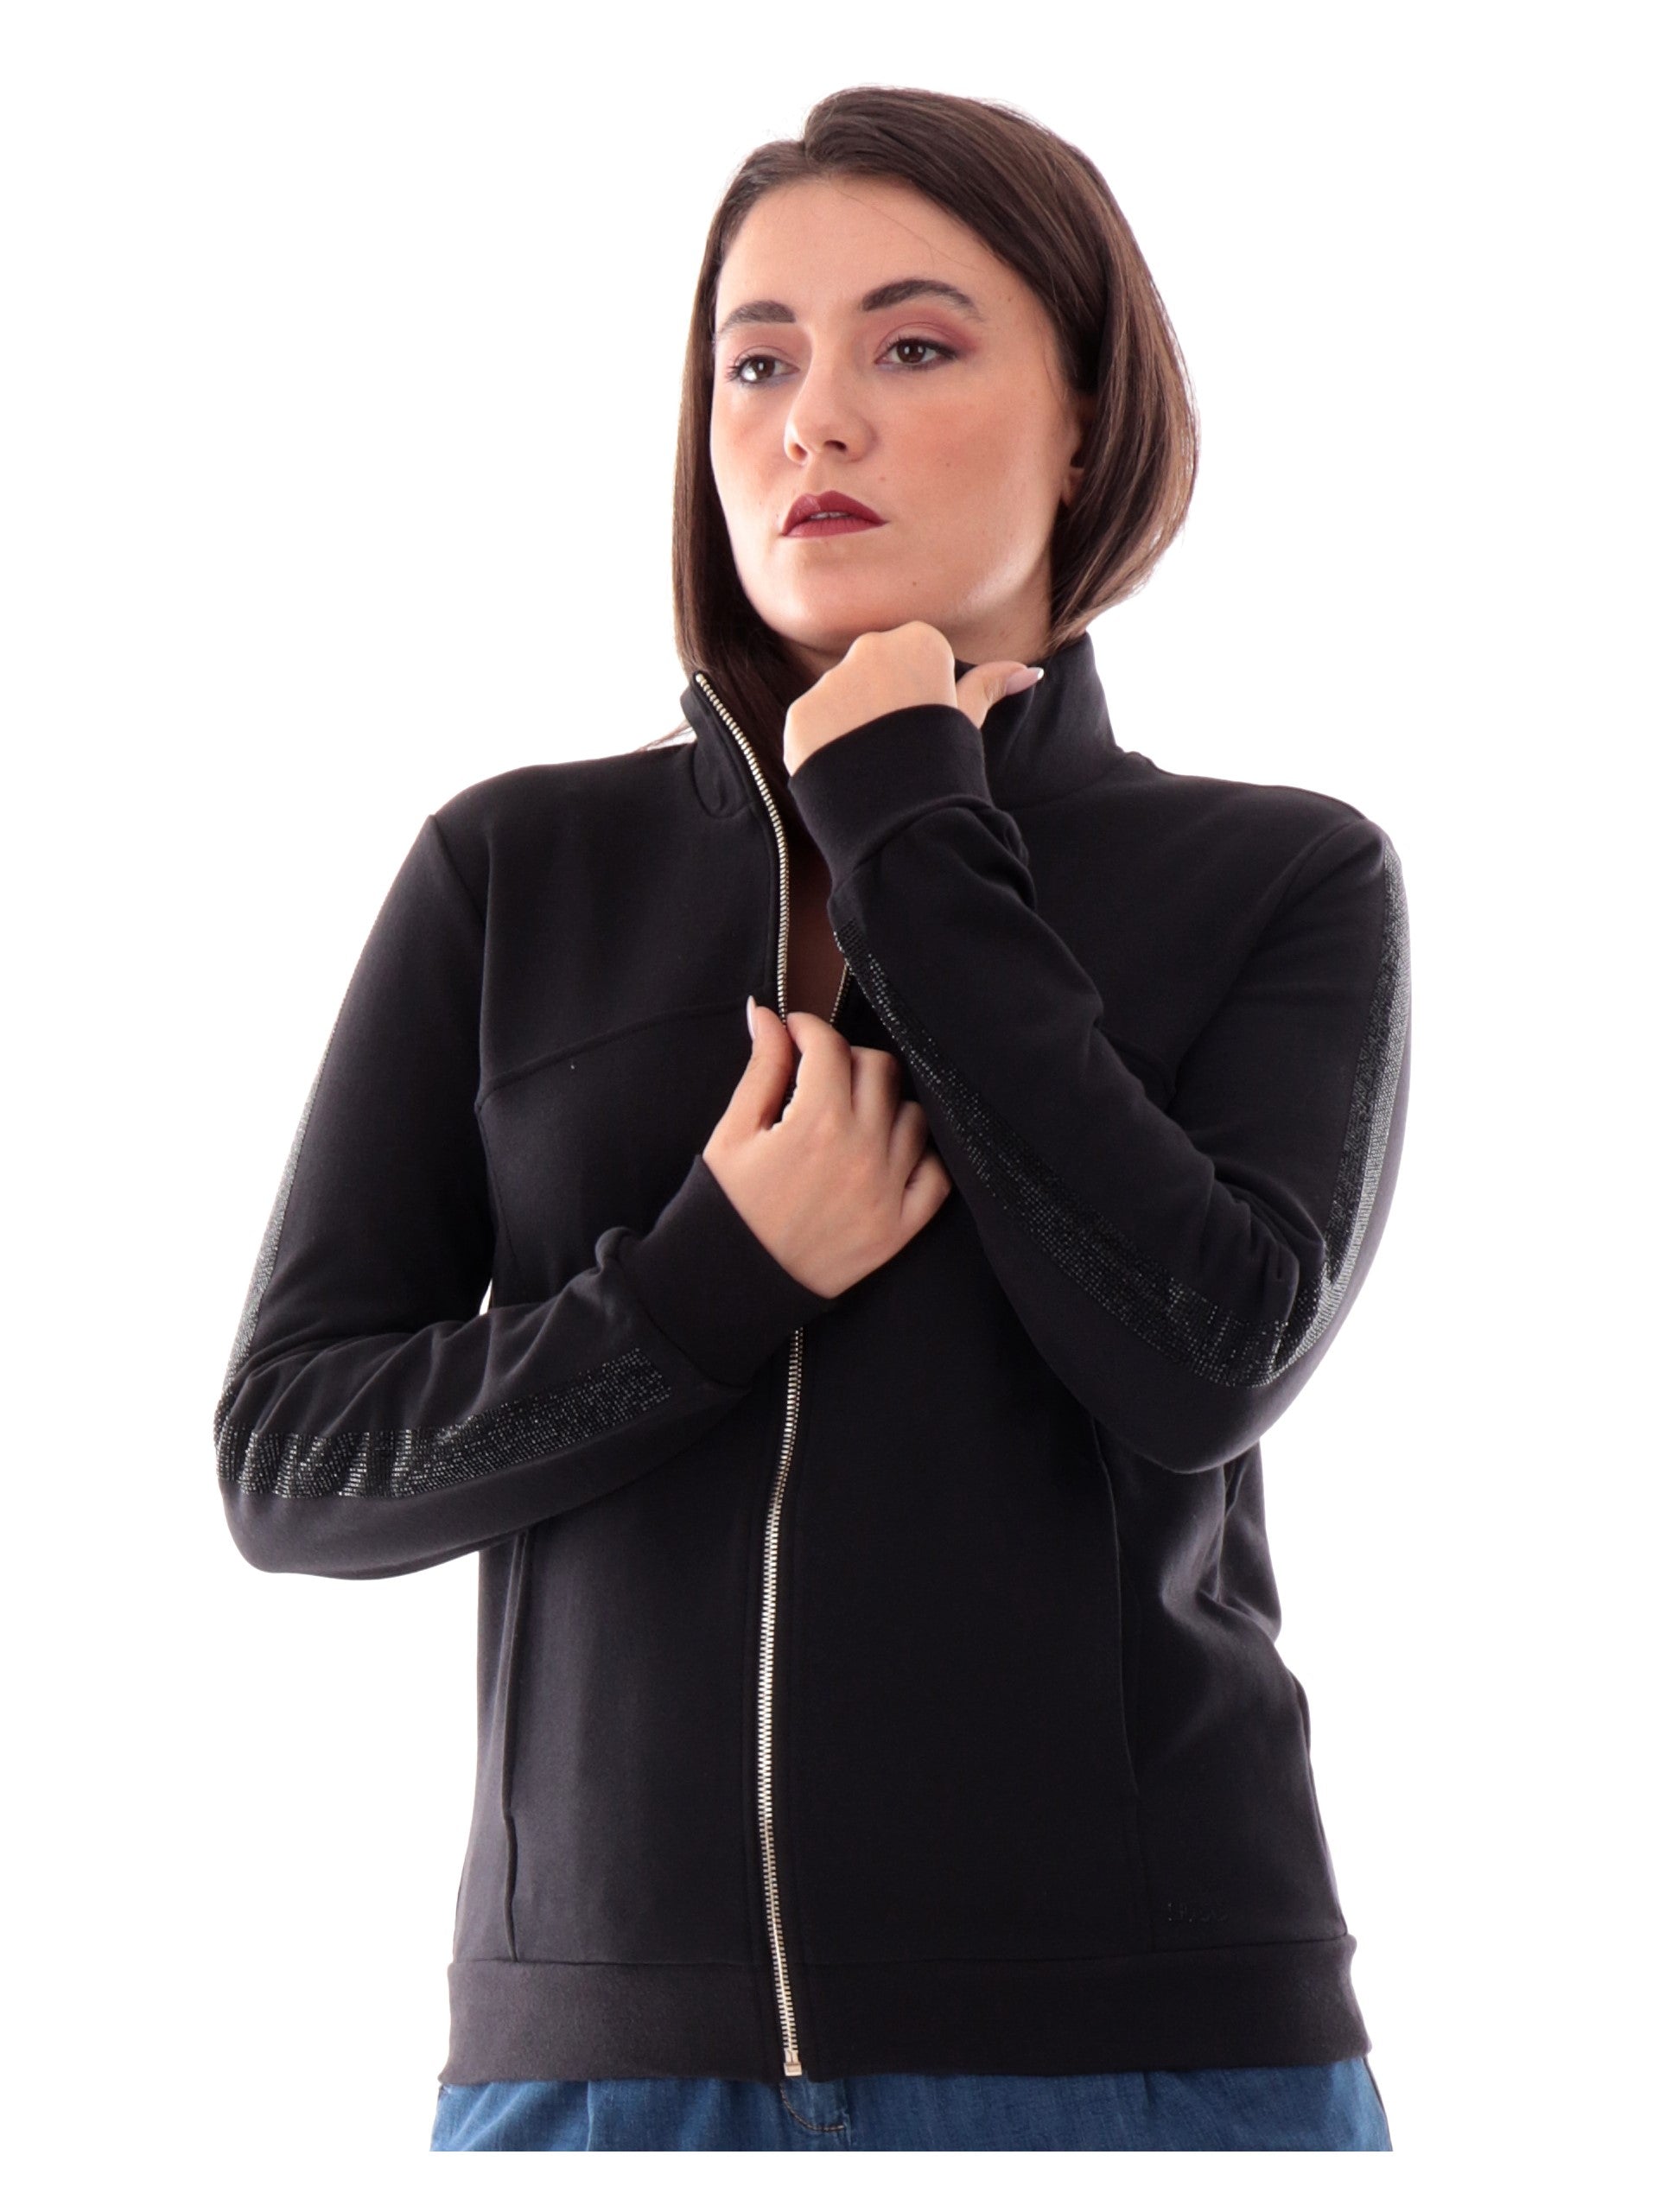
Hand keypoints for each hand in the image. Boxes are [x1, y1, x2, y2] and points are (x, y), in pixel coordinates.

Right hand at [701, 999, 952, 1299]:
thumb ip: (759, 1068)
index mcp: (815, 1123)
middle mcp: (862, 1151)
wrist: (733, 1286)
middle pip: (880, 1069)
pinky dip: (920, 1155)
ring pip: (914, 1115)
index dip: (808, 1029)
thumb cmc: (726, 1208)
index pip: (830, 1046)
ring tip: (851, 1115)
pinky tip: (889, 1152)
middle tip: (820, 1075)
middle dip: (847, 1060)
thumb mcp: (732, 1133)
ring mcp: (888, 1190)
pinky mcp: (901, 1227)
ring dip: (885, 1103)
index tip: (795, 1035)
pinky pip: (937, 1173)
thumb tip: (767, 1014)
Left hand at [782, 620, 1042, 773]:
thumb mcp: (968, 722)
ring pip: (840, 696)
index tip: (924, 725)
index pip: (914, 656)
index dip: (920, 695)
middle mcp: (870, 648)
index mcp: (918, 641)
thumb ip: (989, 686)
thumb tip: (1030, 671)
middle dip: (882, 701)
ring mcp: (830, 681)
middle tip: (897, 747)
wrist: (905, 822)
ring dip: (851, 723)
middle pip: (873, 670)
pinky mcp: (800, 715)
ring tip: (871, 765)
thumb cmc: (945, 766)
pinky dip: (824, 745)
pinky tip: (846, 771)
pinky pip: (812, 723)